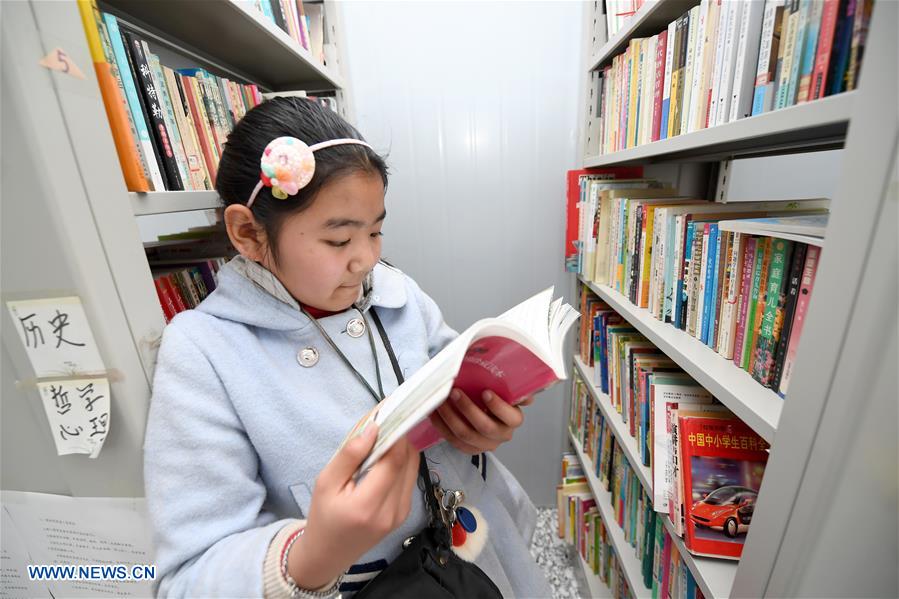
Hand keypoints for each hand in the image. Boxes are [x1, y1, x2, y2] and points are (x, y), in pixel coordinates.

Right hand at [287, 424, 418, 589]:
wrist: (328, 555)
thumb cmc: (322, 517)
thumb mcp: (326, 483)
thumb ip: (349, 456)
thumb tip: (373, 429)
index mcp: (368, 506)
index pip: (394, 460)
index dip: (396, 433)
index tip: (389, 412)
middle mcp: (392, 512)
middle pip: (408, 462)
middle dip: (400, 436)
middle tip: (387, 419)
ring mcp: (402, 514)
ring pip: (413, 468)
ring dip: (402, 448)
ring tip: (384, 436)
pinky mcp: (405, 514)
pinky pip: (409, 479)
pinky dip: (401, 463)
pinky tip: (385, 456)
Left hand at [428, 388, 533, 454]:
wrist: (483, 409)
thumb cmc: (492, 395)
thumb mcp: (505, 390)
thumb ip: (513, 388)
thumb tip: (527, 393)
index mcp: (513, 419)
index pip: (511, 417)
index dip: (498, 406)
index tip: (485, 392)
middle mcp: (501, 434)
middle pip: (485, 427)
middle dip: (468, 409)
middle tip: (455, 392)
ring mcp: (484, 444)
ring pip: (466, 435)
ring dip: (450, 417)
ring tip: (441, 401)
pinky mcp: (469, 449)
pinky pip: (453, 440)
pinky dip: (442, 426)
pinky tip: (435, 413)